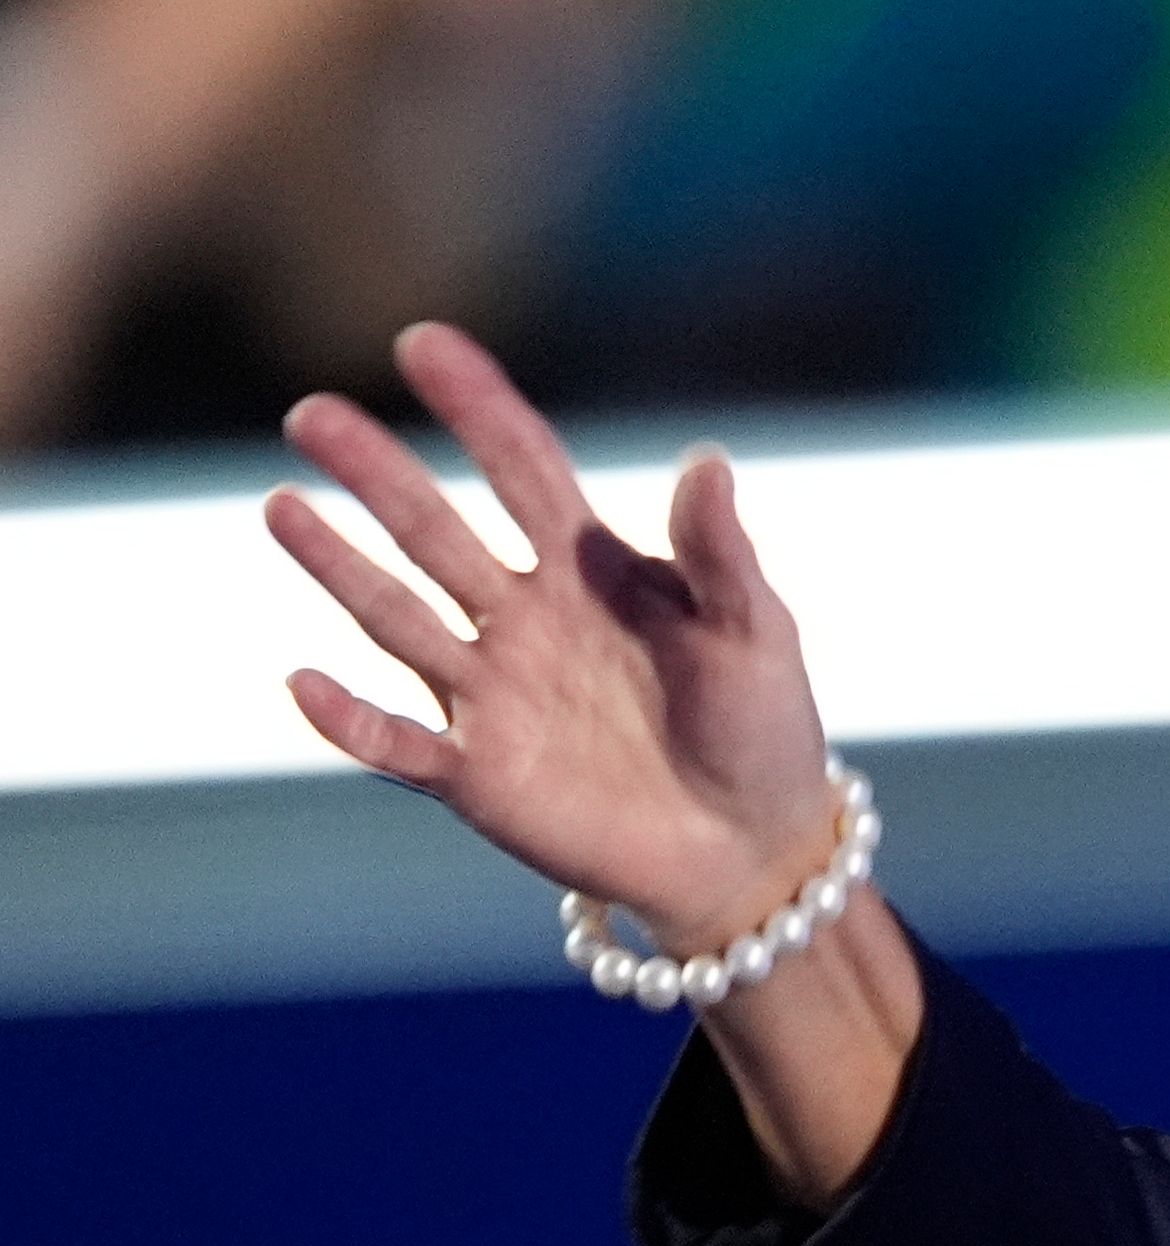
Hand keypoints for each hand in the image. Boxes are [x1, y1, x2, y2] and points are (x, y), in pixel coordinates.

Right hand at [264, 322, 837, 955]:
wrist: (750, 849)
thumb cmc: (760, 728)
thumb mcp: (755, 634)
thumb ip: (721, 556)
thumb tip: (707, 462)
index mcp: (592, 569)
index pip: (523, 469)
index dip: (477, 407)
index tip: (424, 345)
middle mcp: (525, 618)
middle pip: (437, 531)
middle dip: (378, 473)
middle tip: (313, 414)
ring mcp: (494, 693)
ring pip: (399, 617)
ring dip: (340, 567)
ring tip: (282, 506)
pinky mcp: (479, 774)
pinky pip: (400, 745)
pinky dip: (351, 722)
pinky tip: (304, 682)